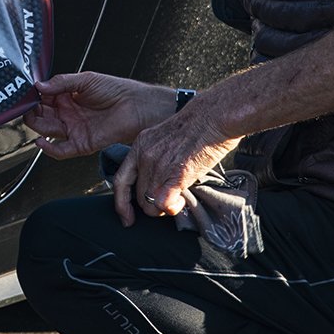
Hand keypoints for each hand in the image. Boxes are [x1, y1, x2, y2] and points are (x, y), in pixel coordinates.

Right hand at [23, 72, 173, 158]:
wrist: (137, 107)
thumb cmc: (117, 90)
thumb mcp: (86, 80)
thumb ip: (62, 82)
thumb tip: (39, 85)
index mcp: (67, 97)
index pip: (43, 99)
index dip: (34, 97)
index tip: (25, 93)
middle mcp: (68, 114)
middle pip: (42, 116)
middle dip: (32, 112)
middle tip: (26, 106)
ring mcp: (74, 129)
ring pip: (48, 131)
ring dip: (37, 126)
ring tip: (31, 118)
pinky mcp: (82, 144)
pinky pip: (61, 150)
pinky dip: (49, 149)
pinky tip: (41, 142)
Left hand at [110, 107, 239, 226]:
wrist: (213, 116)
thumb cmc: (198, 125)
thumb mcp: (166, 139)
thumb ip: (157, 158)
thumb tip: (160, 182)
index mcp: (140, 146)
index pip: (120, 181)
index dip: (121, 204)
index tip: (127, 217)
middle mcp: (144, 156)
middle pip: (139, 197)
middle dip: (154, 205)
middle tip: (171, 199)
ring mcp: (158, 165)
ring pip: (151, 204)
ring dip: (165, 208)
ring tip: (179, 197)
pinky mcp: (175, 174)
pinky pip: (163, 203)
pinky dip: (172, 208)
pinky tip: (181, 200)